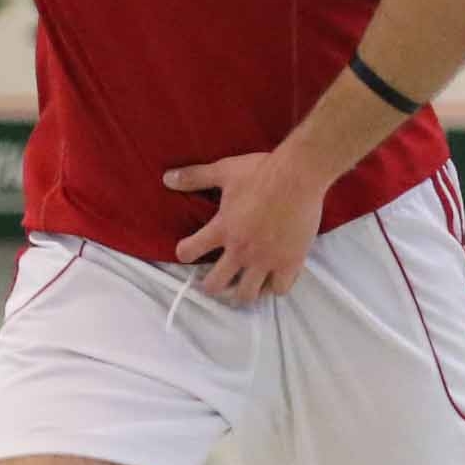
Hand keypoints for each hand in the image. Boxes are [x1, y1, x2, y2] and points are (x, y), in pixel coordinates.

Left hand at [166, 150, 328, 303]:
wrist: (298, 175)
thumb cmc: (261, 172)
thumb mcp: (224, 171)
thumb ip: (195, 177)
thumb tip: (166, 178)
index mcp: (222, 229)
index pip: (189, 251)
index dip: (185, 252)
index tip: (188, 251)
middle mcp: (240, 250)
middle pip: (215, 285)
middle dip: (211, 285)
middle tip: (216, 279)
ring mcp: (266, 259)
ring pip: (247, 294)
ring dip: (241, 292)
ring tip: (243, 285)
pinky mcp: (290, 262)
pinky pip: (279, 289)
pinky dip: (274, 287)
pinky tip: (273, 279)